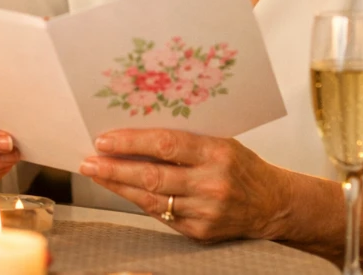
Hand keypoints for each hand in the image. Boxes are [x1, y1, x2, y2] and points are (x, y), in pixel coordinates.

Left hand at [79, 129, 290, 241]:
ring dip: (119, 186)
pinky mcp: (200, 232)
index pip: (166, 144)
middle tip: (89, 160)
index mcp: (217, 152)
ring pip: (152, 199)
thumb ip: (184, 138)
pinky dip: (139, 201)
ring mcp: (206, 211)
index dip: (132, 142)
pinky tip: (123, 190)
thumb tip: (137, 130)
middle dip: (115, 168)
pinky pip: (161, 216)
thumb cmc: (241, 164)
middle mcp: (211, 183)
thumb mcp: (220, 140)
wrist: (273, 204)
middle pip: (153, 175)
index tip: (104, 140)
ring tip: (96, 173)